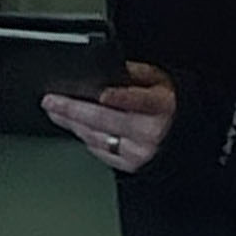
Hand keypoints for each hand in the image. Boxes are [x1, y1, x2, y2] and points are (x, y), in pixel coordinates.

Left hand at [41, 62, 175, 171]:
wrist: (185, 140)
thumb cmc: (170, 107)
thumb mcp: (162, 81)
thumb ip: (137, 73)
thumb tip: (113, 69)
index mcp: (160, 105)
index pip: (138, 100)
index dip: (120, 97)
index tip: (102, 93)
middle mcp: (150, 131)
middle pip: (104, 119)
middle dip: (73, 109)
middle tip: (50, 101)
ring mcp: (139, 152)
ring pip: (97, 136)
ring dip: (71, 123)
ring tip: (55, 111)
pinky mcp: (130, 166)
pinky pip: (100, 151)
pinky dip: (85, 138)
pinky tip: (74, 128)